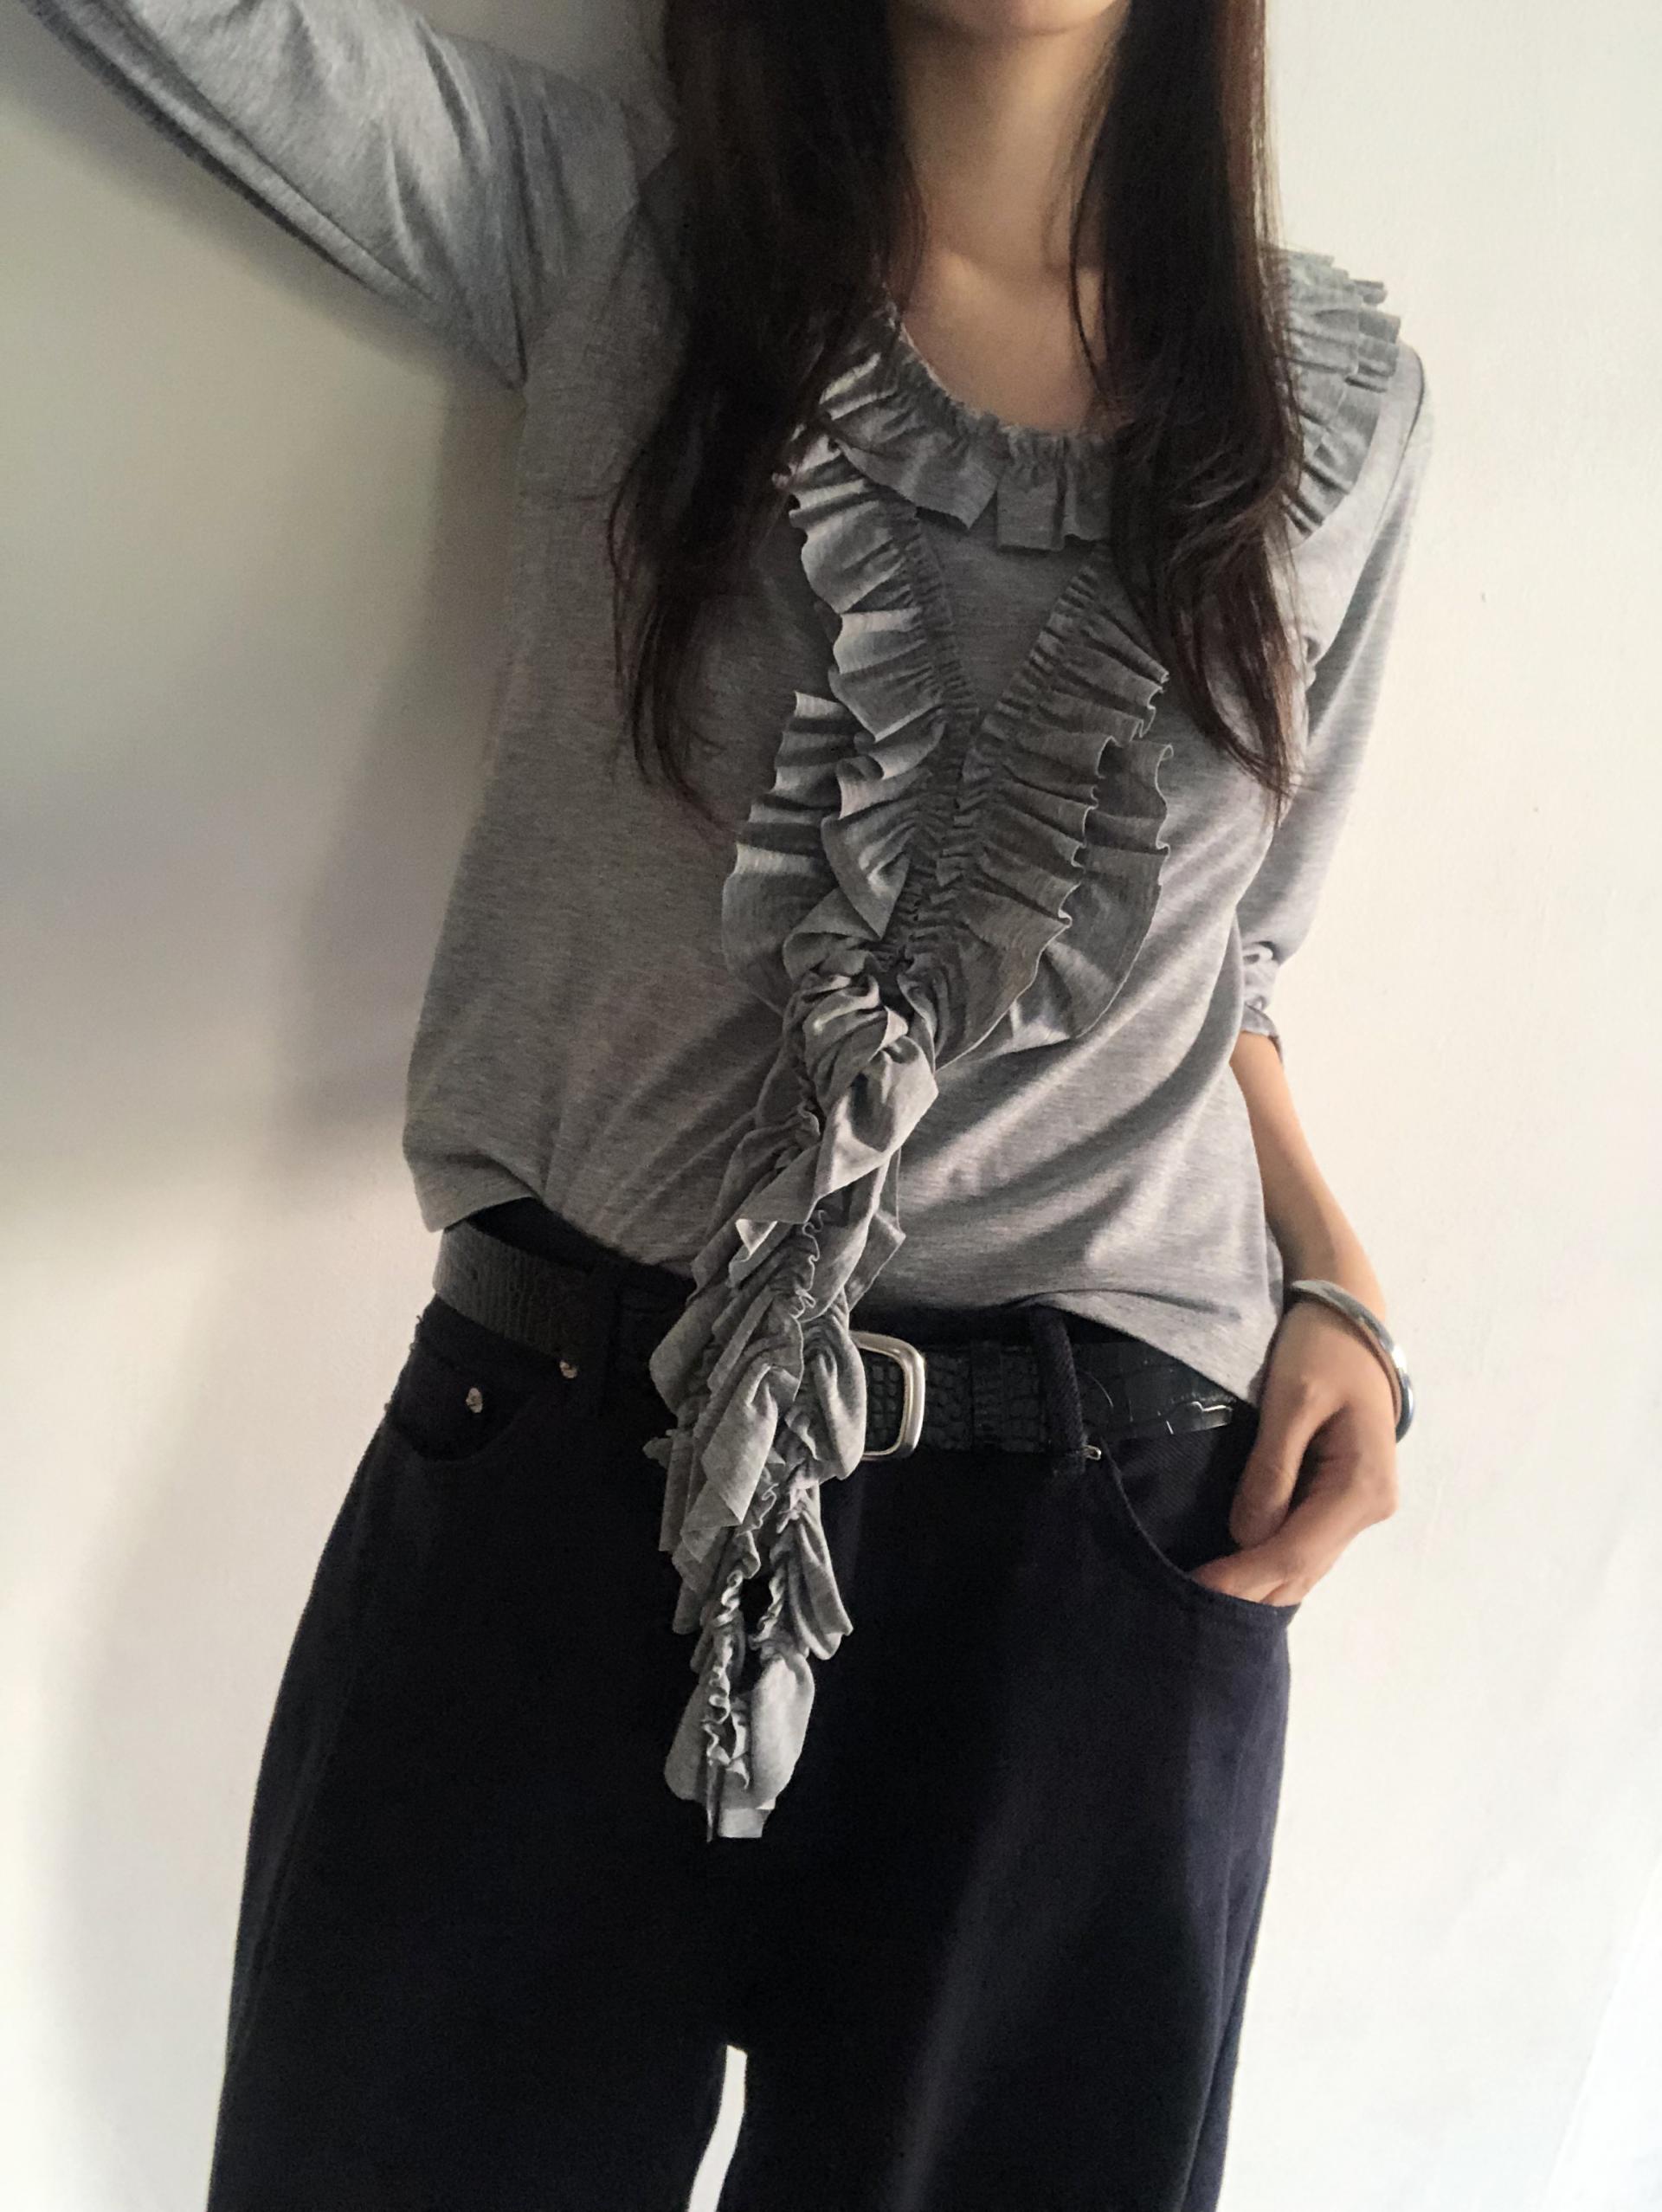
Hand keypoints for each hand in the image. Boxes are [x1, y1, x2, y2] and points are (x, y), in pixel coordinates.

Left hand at [1188, 1297, 1400, 1605]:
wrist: (1352, 1321)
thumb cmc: (1322, 1350)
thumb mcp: (1292, 1399)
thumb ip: (1270, 1469)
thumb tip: (1246, 1537)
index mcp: (1362, 1488)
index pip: (1294, 1553)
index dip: (1243, 1578)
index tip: (1192, 1590)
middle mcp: (1367, 1509)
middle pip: (1301, 1571)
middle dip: (1247, 1593)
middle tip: (1184, 1612)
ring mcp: (1357, 1507)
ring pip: (1303, 1567)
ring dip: (1257, 1587)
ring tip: (1201, 1604)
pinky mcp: (1339, 1499)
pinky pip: (1303, 1545)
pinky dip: (1269, 1564)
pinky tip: (1234, 1576)